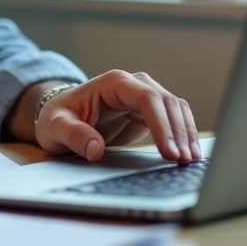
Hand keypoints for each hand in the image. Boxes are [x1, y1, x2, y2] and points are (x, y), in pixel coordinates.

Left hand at [35, 70, 199, 163]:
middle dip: (178, 132)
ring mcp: (143, 96)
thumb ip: (74, 135)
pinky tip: (189, 153)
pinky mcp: (148, 111)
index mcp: (113, 83)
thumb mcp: (55, 128)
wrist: (60, 117)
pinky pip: (174, 118)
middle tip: (183, 161)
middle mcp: (132, 84)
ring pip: (176, 109)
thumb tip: (95, 149)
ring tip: (190, 160)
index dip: (161, 124)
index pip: (147, 98)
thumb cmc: (57, 119)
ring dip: (186, 133)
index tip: (169, 151)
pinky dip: (184, 134)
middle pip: (167, 102)